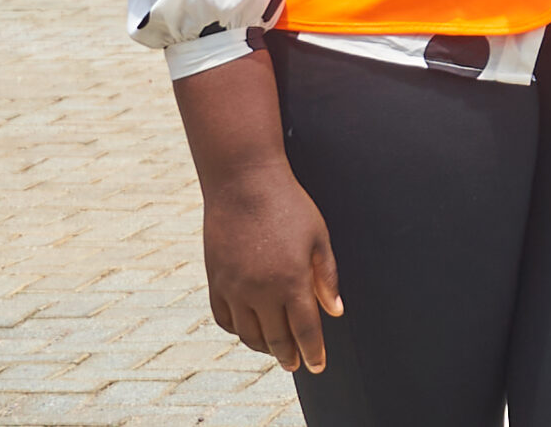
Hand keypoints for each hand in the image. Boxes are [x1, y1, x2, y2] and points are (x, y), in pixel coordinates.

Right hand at [201, 162, 341, 371]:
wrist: (244, 184)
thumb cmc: (289, 206)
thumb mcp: (319, 238)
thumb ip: (326, 277)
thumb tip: (335, 311)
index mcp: (291, 280)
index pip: (306, 329)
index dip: (314, 351)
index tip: (319, 365)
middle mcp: (260, 290)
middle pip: (277, 338)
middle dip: (289, 356)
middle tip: (297, 365)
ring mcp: (234, 288)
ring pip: (249, 334)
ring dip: (264, 347)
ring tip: (277, 350)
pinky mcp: (215, 281)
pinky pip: (224, 319)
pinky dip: (238, 331)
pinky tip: (250, 331)